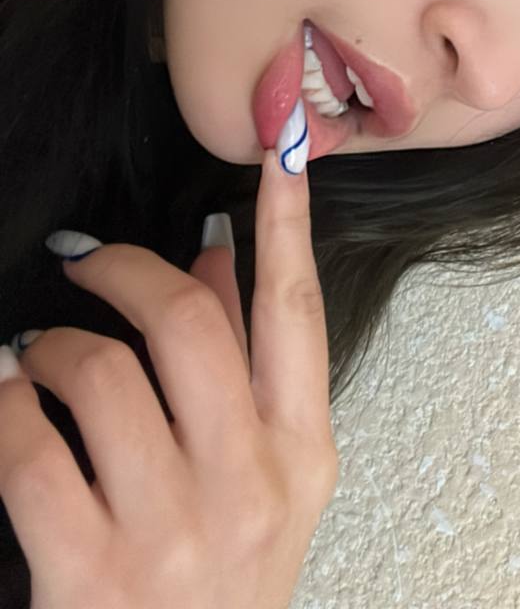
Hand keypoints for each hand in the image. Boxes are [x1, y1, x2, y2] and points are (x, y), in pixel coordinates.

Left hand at [0, 147, 338, 608]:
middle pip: (187, 321)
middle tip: (83, 260)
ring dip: (52, 347)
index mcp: (300, 454)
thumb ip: (241, 366)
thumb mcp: (255, 484)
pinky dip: (4, 407)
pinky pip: (27, 449)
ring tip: (35, 358)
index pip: (296, 309)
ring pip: (100, 373)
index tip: (282, 145)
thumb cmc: (213, 587)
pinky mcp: (91, 577)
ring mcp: (174, 535)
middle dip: (120, 268)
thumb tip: (219, 251)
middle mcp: (250, 488)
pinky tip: (5, 401)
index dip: (286, 219)